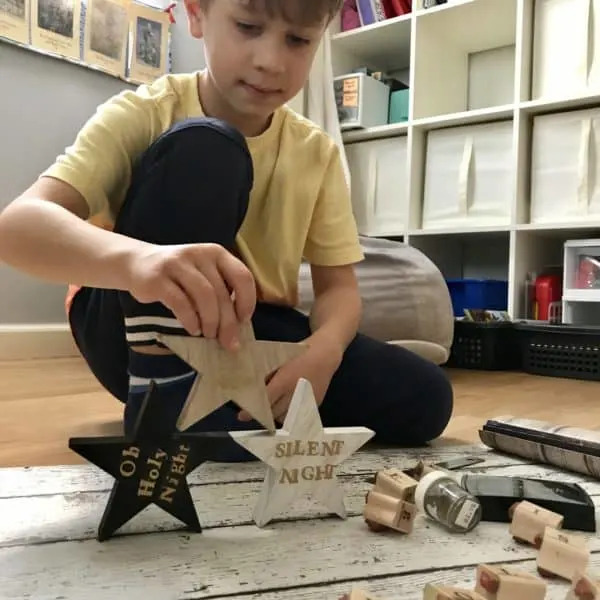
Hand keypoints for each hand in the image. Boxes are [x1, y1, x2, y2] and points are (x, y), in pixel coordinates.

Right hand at [126, 241, 255, 350]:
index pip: (242, 276)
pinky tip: (193, 329)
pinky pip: (180, 302)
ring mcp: (177, 264)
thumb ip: (221, 291)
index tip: (243, 321)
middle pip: (221, 292)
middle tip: (229, 342)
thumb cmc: (179, 275)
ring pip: (204, 296)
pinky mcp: (158, 278)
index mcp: (216, 253)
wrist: (137, 263)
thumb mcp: (203, 274)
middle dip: (228, 322)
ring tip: (209, 334)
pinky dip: (190, 320)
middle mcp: (199, 255)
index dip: (247, 301)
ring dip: (210, 320)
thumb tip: (237, 326)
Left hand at [239, 338, 342, 423]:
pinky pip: (296, 417)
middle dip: (263, 412)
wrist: (324, 354)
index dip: (252, 409)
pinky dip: (288, 414)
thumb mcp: (279, 361)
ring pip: (284, 417)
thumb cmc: (299, 354)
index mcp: (285, 381)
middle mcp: (295, 394)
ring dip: (275, 415)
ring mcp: (306, 401)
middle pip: (273, 412)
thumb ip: (266, 376)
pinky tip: (284, 406)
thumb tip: (250, 389)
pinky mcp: (314, 405)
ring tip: (271, 407)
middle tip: (255, 409)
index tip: (242, 415)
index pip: (266, 400)